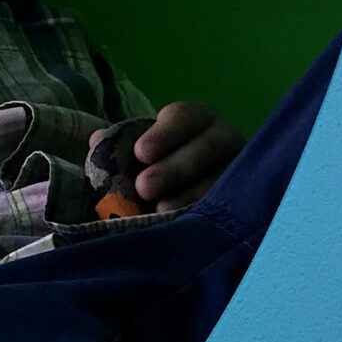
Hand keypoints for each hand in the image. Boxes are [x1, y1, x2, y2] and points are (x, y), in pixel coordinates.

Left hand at [100, 102, 243, 211]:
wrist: (186, 194)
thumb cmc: (155, 166)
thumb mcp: (138, 152)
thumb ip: (119, 146)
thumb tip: (97, 140)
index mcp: (195, 120)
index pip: (185, 117)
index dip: (164, 133)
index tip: (140, 153)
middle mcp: (223, 139)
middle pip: (208, 146)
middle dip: (175, 167)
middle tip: (143, 187)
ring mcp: (239, 169)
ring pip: (223, 178)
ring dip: (191, 194)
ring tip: (161, 210)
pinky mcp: (245, 199)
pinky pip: (230, 205)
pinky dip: (206, 214)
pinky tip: (185, 225)